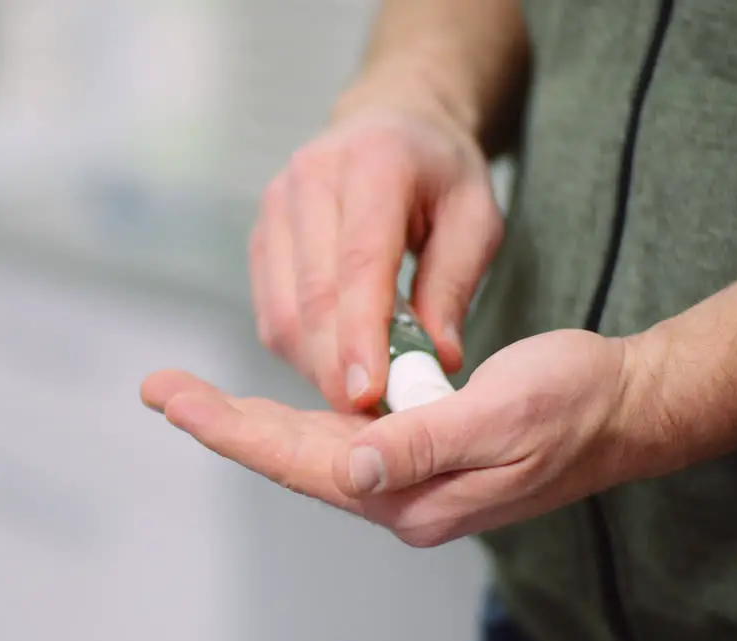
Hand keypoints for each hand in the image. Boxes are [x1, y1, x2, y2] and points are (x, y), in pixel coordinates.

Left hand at [141, 330, 643, 547]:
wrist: (620, 409)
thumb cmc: (570, 404)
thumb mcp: (500, 417)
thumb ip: (423, 447)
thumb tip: (352, 467)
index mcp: (413, 494)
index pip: (302, 461)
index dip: (234, 430)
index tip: (177, 402)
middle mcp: (399, 494)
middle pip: (290, 456)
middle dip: (221, 423)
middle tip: (159, 389)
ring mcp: (405, 479)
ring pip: (306, 447)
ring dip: (246, 421)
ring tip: (187, 395)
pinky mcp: (414, 454)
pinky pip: (337, 437)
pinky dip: (293, 417)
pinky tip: (260, 407)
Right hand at [250, 78, 502, 411]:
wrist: (390, 122)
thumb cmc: (440, 173)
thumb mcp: (476, 216)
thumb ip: (455, 284)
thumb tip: (437, 360)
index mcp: (372, 163)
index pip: (358, 262)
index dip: (359, 334)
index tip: (368, 394)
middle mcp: (309, 179)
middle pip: (312, 296)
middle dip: (338, 367)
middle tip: (371, 421)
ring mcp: (274, 206)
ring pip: (283, 312)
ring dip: (318, 367)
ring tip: (361, 397)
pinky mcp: (259, 236)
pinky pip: (270, 312)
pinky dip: (302, 351)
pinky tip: (335, 365)